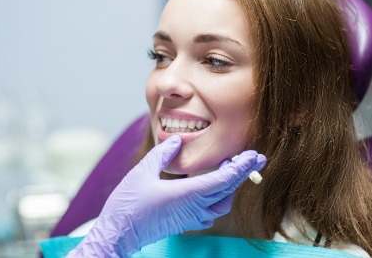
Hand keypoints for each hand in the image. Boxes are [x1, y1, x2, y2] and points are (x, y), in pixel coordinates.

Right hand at [67, 135, 265, 256]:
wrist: (119, 233)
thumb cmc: (128, 203)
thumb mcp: (142, 171)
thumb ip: (162, 153)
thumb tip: (177, 140)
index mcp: (187, 193)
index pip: (223, 179)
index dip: (240, 167)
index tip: (254, 155)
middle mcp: (193, 207)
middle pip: (227, 190)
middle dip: (243, 173)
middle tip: (254, 158)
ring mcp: (190, 218)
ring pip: (222, 204)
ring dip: (231, 187)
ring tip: (230, 170)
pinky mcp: (184, 223)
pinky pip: (210, 214)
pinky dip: (218, 201)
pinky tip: (212, 192)